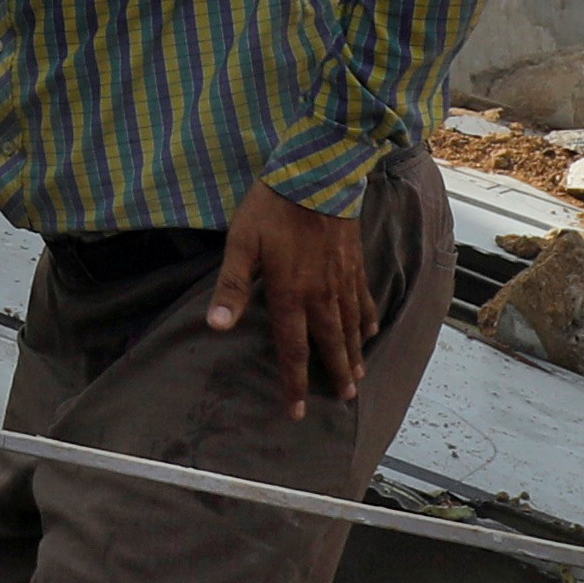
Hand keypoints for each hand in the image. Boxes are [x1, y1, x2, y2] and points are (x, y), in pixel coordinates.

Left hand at [197, 183, 375, 408]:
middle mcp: (321, 295)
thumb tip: (214, 326)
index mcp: (290, 294)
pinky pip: (363, 299)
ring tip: (358, 376)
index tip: (298, 410)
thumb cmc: (272, 207)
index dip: (294, 382)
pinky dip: (367, 318)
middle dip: (335, 374)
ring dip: (353, 353)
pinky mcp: (354, 262)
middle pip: (329, 343)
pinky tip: (369, 330)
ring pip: (350, 326)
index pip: (292, 349)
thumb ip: (231, 286)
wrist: (318, 172)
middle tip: (344, 398)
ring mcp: (342, 279)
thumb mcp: (242, 243)